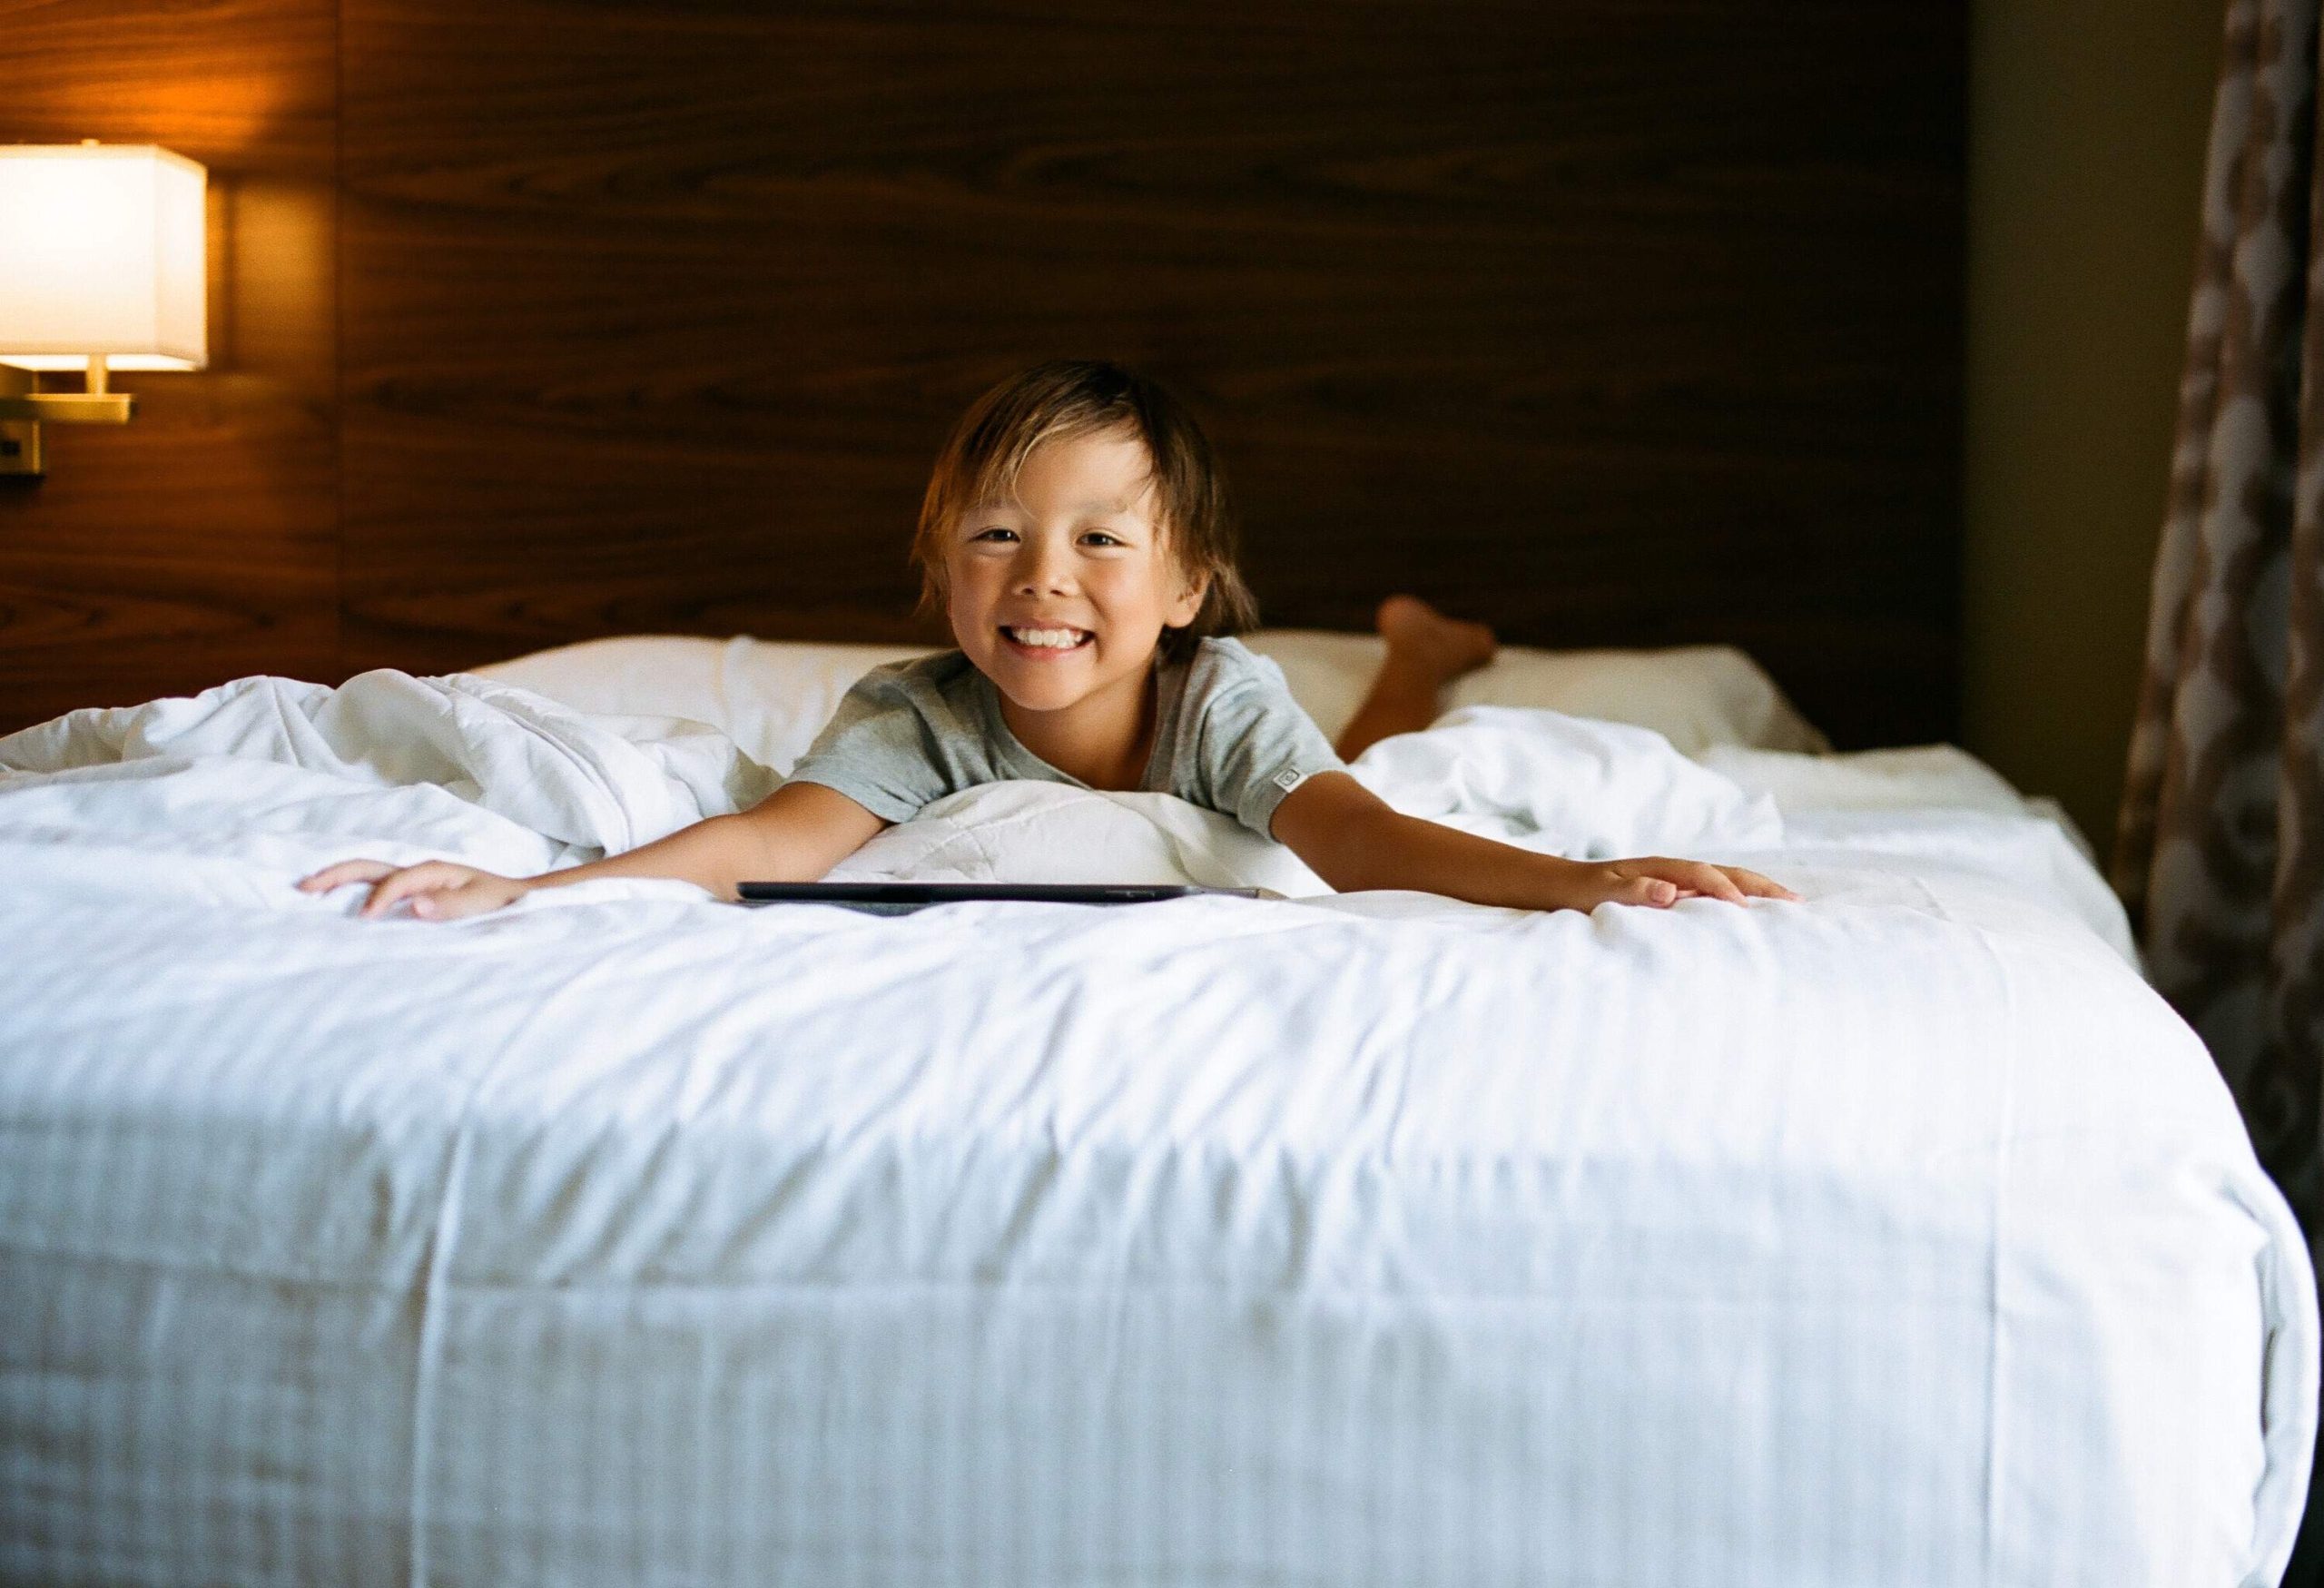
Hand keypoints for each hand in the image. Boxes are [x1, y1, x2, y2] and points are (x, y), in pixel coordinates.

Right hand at [296, 858, 532, 920]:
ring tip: (308, 890)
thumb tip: (414, 904)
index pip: (395, 882)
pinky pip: (378, 888)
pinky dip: (353, 891)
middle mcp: (419, 870)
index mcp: (433, 870)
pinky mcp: (414, 891)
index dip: (378, 899)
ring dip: (339, 879)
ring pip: (369, 874)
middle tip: (302, 887)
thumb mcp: (480, 904)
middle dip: (336, 874)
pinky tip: (339, 904)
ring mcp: (414, 880)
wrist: (516, 897)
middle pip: (370, 866)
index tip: (363, 920)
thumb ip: (449, 905)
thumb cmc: (500, 901)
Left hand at [1567, 856, 1799, 910]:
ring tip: (1788, 903)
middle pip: (1725, 873)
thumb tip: (1670, 891)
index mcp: (1660, 868)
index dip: (1725, 891)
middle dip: (1761, 886)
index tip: (1745, 909)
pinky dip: (1738, 899)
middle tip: (1797, 901)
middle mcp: (1673, 870)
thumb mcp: (1600, 892)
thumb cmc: (1579, 890)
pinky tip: (1751, 912)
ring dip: (1756, 891)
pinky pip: (1713, 894)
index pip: (1702, 876)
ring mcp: (1675, 880)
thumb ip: (1633, 891)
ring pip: (1724, 881)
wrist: (1559, 885)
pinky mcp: (1673, 892)